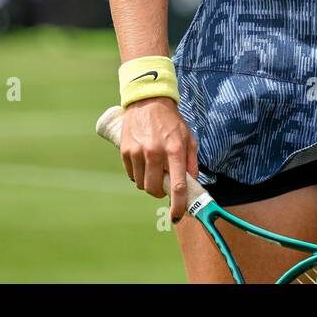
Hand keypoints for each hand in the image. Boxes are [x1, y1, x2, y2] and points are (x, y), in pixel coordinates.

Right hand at [120, 96, 198, 222]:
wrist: (148, 101)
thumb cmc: (171, 121)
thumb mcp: (189, 138)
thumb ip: (191, 163)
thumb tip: (191, 185)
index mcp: (174, 150)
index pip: (177, 186)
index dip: (178, 205)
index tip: (177, 215)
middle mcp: (155, 152)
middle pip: (155, 189)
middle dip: (160, 193)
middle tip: (164, 185)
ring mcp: (138, 152)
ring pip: (142, 184)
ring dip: (149, 184)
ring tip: (154, 170)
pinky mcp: (125, 151)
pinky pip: (132, 175)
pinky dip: (138, 175)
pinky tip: (143, 163)